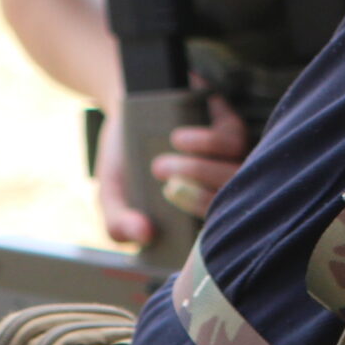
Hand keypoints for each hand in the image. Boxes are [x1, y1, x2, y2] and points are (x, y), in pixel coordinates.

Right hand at [94, 93, 248, 246]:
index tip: (167, 230)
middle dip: (197, 200)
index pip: (212, 240)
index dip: (197, 242)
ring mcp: (228, 160)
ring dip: (197, 171)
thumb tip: (145, 236)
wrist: (128, 102)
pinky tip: (177, 138)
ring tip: (159, 165)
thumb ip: (119, 223)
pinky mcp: (231, 128)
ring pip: (233, 174)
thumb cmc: (125, 157)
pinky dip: (206, 142)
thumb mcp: (111, 194)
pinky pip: (233, 141)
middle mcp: (217, 190)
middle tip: (165, 188)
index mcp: (193, 216)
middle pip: (229, 207)